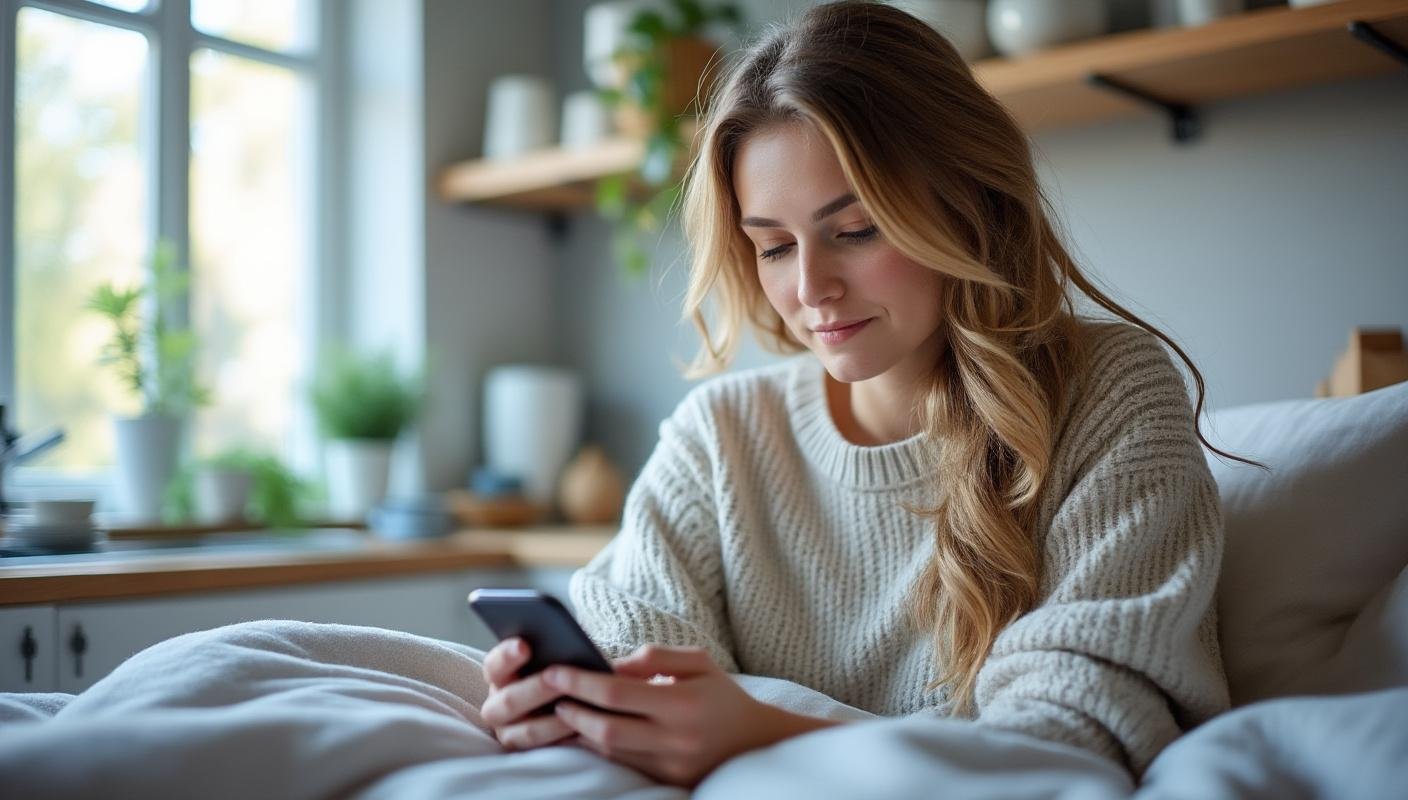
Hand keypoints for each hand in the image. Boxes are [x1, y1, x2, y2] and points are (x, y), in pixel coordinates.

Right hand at [479, 637, 576, 750]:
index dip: (507, 656)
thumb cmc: (559, 672)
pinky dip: (563, 738)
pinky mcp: (528, 752)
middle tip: (556, 676)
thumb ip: (549, 652)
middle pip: (510, 700)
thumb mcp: (552, 659)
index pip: (494, 665)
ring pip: (528, 730)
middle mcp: (497, 706)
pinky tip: (582, 726)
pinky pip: (544, 749)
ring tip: (579, 705)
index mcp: (497, 677)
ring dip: (554, 719)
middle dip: (536, 688)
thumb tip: (560, 643)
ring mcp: (510, 732)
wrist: (572, 703)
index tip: (525, 645)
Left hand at [543, 644, 806, 786]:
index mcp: (682, 704)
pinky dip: (598, 746)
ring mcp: (669, 766)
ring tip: (559, 707)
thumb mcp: (697, 662)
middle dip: (571, 709)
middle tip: (548, 691)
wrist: (757, 741)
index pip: (616, 693)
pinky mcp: (666, 782)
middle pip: (604, 729)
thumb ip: (653, 657)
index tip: (554, 669)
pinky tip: (583, 729)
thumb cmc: (722, 695)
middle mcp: (675, 740)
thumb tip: (609, 664)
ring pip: (608, 750)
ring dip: (578, 730)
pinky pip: (621, 763)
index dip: (579, 681)